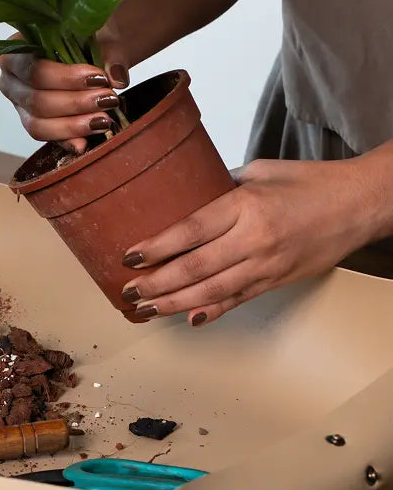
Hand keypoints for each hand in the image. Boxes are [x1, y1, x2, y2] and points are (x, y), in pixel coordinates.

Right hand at [0, 32, 130, 152]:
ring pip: (38, 125)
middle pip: (36, 100)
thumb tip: (116, 78)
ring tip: (104, 120)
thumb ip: (110, 52)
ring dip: (73, 125)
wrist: (92, 50)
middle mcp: (11, 81)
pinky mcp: (36, 125)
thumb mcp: (100, 35)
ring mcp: (21, 107)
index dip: (65, 78)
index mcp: (16, 52)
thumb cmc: (87, 37)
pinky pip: (48, 139)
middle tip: (108, 99)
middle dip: (75, 103)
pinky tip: (85, 143)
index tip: (99, 78)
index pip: (33, 69)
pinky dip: (68, 141)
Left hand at [120, 158, 383, 325]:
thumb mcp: (260, 171)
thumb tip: (191, 199)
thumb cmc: (310, 182)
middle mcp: (254, 239)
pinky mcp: (278, 280)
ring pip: (212, 291)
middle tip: (129, 290)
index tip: (131, 256)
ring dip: (175, 303)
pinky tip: (190, 318)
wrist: (359, 204)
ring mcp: (267, 265)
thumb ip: (222, 187)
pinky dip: (213, 311)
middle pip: (195, 268)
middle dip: (157, 283)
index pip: (190, 230)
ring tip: (147, 308)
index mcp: (245, 205)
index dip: (157, 247)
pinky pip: (239, 299)